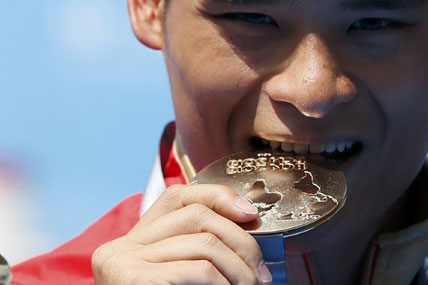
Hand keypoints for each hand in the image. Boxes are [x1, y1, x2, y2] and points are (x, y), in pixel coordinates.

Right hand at [92, 184, 271, 283]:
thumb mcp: (179, 274)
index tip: (250, 214)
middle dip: (241, 242)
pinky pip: (197, 270)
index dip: (219, 197)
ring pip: (204, 244)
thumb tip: (249, 228)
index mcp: (136, 238)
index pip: (180, 195)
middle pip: (198, 216)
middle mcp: (123, 244)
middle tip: (260, 273)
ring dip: (239, 269)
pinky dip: (222, 284)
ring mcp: (123, 261)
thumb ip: (200, 250)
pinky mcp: (131, 279)